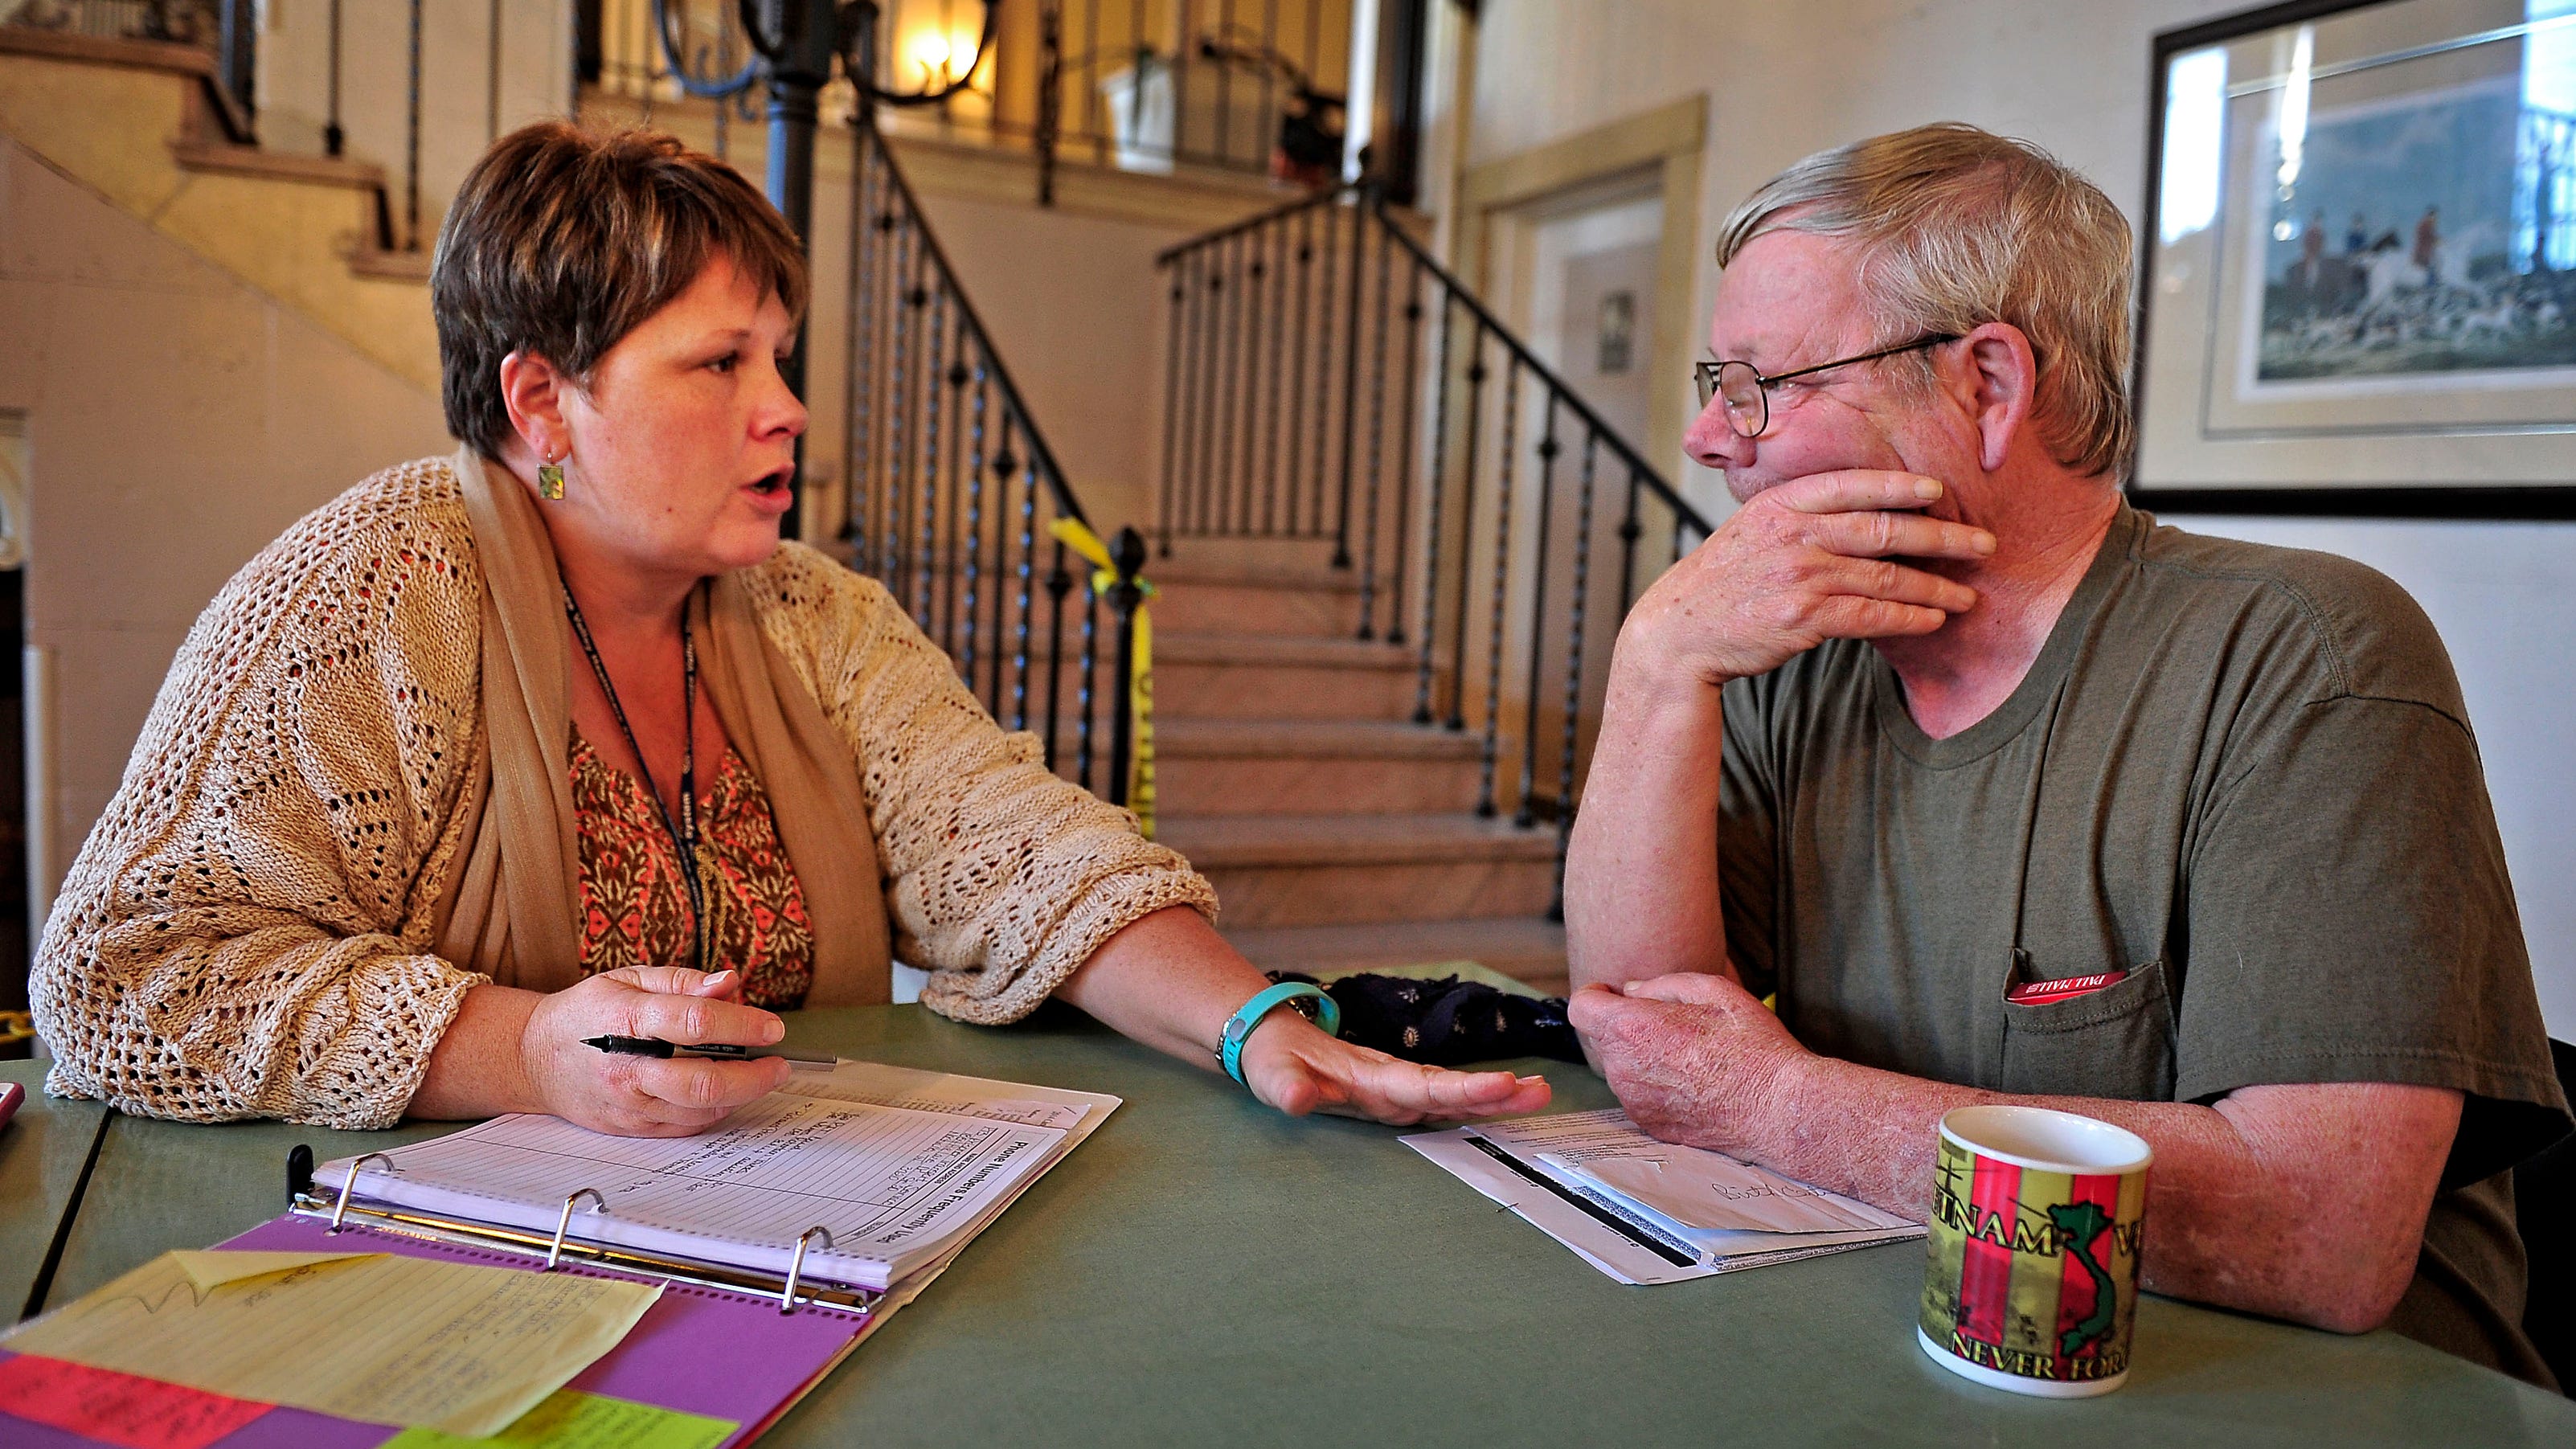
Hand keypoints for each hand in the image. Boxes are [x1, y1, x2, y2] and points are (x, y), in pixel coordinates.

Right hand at [519, 967, 792, 1135]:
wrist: (532, 1058)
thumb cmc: (586, 1012)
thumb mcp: (629, 978)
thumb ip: (683, 981)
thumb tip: (730, 983)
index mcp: (625, 1020)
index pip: (695, 1022)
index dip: (742, 1023)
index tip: (772, 1027)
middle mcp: (626, 1068)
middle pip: (702, 1081)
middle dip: (753, 1076)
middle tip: (779, 1065)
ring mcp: (628, 1104)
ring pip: (698, 1110)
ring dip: (741, 1095)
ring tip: (760, 1075)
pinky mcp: (630, 1128)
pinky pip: (685, 1127)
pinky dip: (715, 1111)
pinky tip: (728, 1092)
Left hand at [1235, 1013, 1551, 1125]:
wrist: (1273, 1041)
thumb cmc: (1274, 1062)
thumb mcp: (1273, 1077)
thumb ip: (1288, 1089)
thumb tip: (1295, 1099)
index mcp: (1373, 1077)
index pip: (1426, 1084)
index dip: (1465, 1088)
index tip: (1503, 1084)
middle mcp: (1394, 1080)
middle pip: (1452, 1088)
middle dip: (1496, 1093)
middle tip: (1542, 1092)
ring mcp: (1398, 1088)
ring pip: (1453, 1094)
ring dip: (1494, 1098)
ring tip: (1539, 1096)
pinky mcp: (1397, 1098)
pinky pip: (1442, 1103)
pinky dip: (1474, 1106)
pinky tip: (1503, 1112)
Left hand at [1566, 972, 1806, 1154]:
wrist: (1778, 1109)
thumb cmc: (1753, 1047)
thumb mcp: (1715, 991)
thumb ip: (1663, 984)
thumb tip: (1633, 990)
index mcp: (1632, 1029)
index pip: (1581, 1007)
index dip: (1596, 995)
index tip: (1615, 994)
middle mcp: (1624, 1070)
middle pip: (1603, 1038)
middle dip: (1626, 1025)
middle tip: (1670, 1023)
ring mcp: (1635, 1102)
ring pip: (1622, 1069)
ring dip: (1641, 1057)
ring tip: (1689, 1055)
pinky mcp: (1650, 1126)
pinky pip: (1639, 1096)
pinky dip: (1655, 1086)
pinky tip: (1693, 1081)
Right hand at [1617, 470, 1992, 687]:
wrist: (1679, 631)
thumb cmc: (1723, 581)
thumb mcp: (1752, 529)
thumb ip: (1800, 516)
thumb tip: (1862, 512)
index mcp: (1782, 504)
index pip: (1852, 486)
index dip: (1900, 486)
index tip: (1939, 491)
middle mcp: (1794, 534)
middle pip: (1883, 529)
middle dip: (1942, 537)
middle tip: (1983, 543)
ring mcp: (1799, 575)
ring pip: (1885, 576)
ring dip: (1935, 587)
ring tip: (1968, 594)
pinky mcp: (1803, 618)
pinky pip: (1871, 615)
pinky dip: (1908, 617)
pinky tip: (1933, 619)